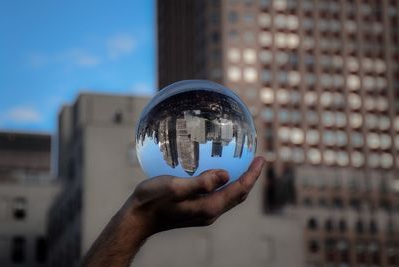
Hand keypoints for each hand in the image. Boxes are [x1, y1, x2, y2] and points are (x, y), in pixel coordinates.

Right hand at [124, 156, 264, 235]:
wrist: (138, 218)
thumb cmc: (153, 200)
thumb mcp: (175, 188)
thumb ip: (201, 182)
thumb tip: (226, 174)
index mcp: (209, 207)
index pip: (239, 190)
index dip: (253, 174)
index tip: (262, 158)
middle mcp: (210, 212)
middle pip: (238, 194)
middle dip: (250, 178)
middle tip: (257, 159)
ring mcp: (203, 212)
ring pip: (228, 196)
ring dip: (239, 181)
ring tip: (243, 163)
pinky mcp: (195, 209)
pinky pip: (217, 195)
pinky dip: (224, 183)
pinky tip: (217, 171)